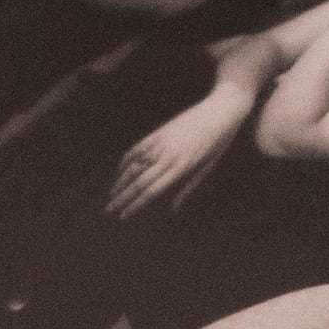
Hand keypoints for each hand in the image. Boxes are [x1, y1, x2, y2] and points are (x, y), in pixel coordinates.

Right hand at [108, 97, 242, 217]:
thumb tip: (172, 210)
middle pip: (138, 182)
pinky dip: (125, 162)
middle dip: (121, 198)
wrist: (220, 111)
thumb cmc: (218, 143)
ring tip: (111, 195)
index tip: (122, 217)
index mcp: (181, 168)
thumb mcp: (206, 168)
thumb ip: (187, 188)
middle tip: (107, 211)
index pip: (151, 192)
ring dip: (120, 182)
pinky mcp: (158, 133)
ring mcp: (160, 143)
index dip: (134, 206)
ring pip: (133, 166)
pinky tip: (119, 172)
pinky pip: (136, 149)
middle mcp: (167, 156)